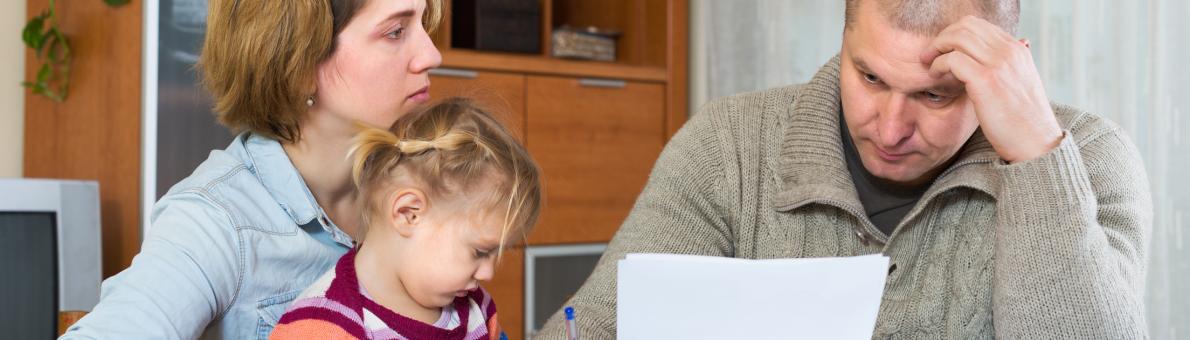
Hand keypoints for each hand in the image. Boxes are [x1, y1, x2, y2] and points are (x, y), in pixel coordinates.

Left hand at [920, 16, 1062, 163]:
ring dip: (937, 49)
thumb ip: (1010, 64)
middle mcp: (1009, 51)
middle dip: (942, 37)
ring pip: (957, 38)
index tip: (943, 49)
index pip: (978, 25)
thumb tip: (1017, 44)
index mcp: (1017, 49)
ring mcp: (999, 63)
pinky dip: (938, 65)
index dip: (954, 33)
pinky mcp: (986, 79)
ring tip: (929, 65)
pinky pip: (952, 59)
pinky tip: (935, 76)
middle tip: (930, 54)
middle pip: (966, 26)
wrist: (1036, 143)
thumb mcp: (1021, 83)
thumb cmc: (1023, 119)